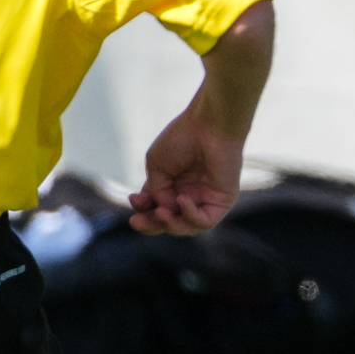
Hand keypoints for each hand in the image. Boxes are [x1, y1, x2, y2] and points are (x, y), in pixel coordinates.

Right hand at [126, 106, 243, 235]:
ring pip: (186, 227)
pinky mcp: (221, 202)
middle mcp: (188, 194)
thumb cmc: (182, 139)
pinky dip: (190, 216)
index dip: (142, 209)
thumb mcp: (157, 166)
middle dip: (151, 225)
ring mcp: (205, 200)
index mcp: (171, 185)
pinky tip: (181, 200)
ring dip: (170, 225)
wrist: (208, 126)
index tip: (133, 199)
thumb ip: (156, 191)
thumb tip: (162, 210)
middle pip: (168, 222)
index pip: (154, 207)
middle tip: (136, 222)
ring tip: (161, 212)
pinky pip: (205, 222)